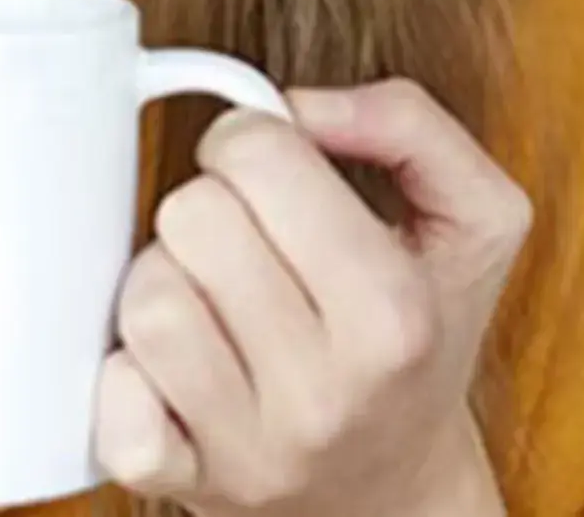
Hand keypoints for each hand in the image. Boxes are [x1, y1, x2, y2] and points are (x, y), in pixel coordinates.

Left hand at [93, 79, 531, 516]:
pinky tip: (173, 368)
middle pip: (191, 217)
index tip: (270, 176)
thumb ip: (410, 124)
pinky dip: (124, 370)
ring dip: (165, 280)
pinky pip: (110, 400)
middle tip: (245, 239)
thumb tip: (301, 105)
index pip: (258, 154)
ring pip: (146, 300)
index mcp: (392, 314)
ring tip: (213, 300)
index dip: (253, 140)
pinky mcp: (181, 485)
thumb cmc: (421, 338)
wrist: (394, 490)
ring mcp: (249, 449)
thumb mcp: (473, 220)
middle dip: (210, 205)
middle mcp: (323, 393)